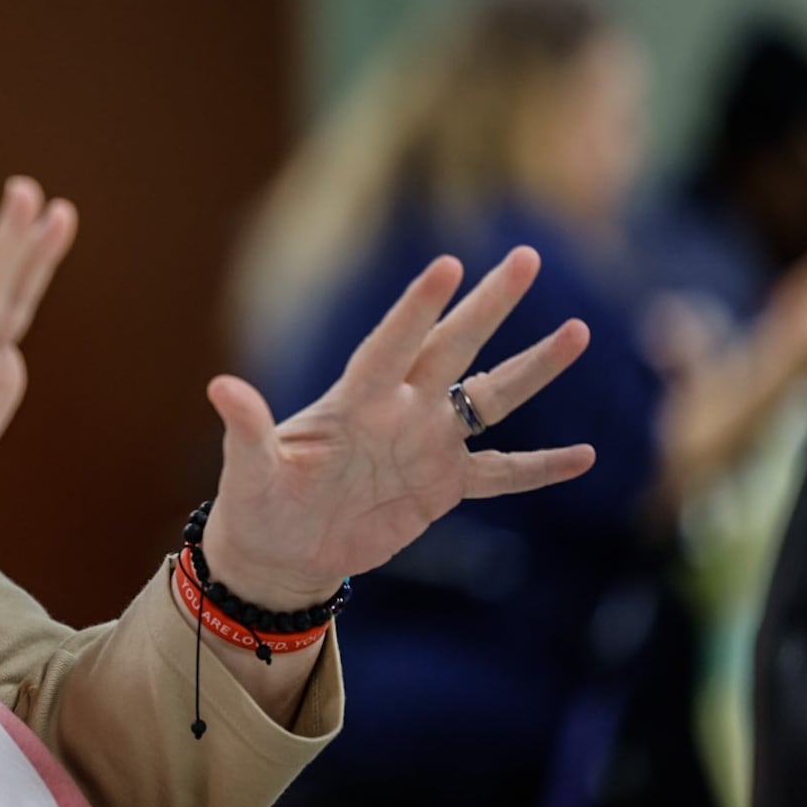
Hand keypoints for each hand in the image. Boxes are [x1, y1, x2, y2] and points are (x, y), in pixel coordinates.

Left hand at [200, 246, 593, 605]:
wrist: (283, 549)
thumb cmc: (258, 502)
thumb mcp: (251, 469)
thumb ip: (248, 428)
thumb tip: (220, 386)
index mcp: (354, 400)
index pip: (390, 344)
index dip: (416, 309)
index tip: (447, 265)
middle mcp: (400, 411)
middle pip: (453, 349)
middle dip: (488, 306)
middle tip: (526, 257)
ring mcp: (427, 446)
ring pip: (491, 399)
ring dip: (533, 370)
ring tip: (579, 331)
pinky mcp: (442, 489)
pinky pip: (501, 474)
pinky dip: (540, 468)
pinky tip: (586, 457)